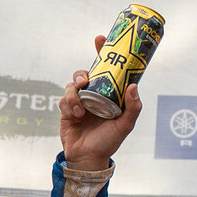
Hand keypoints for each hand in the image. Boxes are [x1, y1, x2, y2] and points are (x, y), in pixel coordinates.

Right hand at [60, 30, 141, 171]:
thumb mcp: (125, 125)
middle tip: (84, 81)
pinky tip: (75, 117)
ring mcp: (79, 101)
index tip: (100, 38)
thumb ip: (133, 108)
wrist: (88, 158)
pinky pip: (63, 99)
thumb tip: (133, 86)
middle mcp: (94, 94)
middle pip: (85, 73)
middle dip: (82, 74)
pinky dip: (68, 106)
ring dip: (74, 95)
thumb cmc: (109, 141)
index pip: (106, 69)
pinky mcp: (66, 109)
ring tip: (81, 110)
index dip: (102, 52)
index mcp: (110, 94)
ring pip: (71, 86)